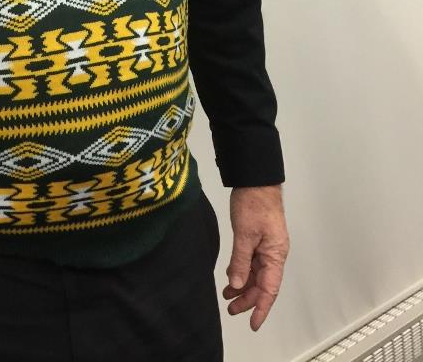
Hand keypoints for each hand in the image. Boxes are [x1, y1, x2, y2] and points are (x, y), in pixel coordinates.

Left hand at [223, 185, 288, 330]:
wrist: (256, 179)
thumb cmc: (254, 203)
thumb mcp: (244, 233)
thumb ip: (240, 260)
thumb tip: (236, 284)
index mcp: (275, 254)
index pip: (269, 289)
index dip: (261, 307)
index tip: (253, 323)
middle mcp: (274, 253)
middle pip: (262, 283)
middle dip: (247, 298)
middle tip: (230, 308)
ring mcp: (267, 246)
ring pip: (256, 273)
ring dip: (242, 284)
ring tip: (227, 294)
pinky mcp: (258, 238)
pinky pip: (251, 261)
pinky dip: (241, 270)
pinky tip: (231, 275)